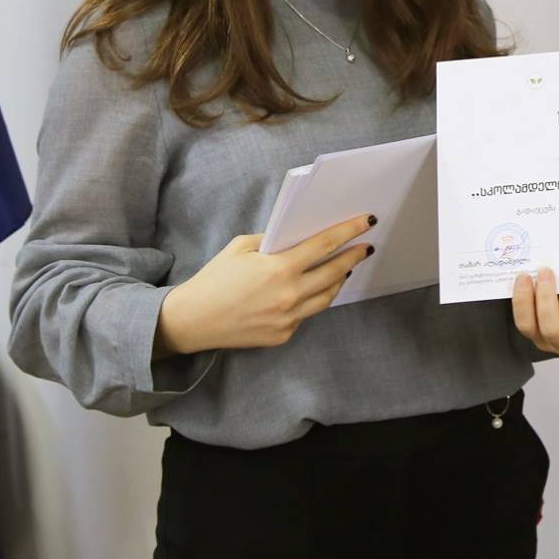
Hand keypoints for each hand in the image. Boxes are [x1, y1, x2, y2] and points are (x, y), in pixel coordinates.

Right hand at [155, 213, 375, 354]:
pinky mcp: (283, 335)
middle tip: (365, 247)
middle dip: (354, 257)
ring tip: (345, 267)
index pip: (325, 246)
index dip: (349, 232)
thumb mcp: (240, 247)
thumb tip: (295, 238)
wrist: (191, 321)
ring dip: (339, 280)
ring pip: (326, 297)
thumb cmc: (214, 279)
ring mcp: (288, 318)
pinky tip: (315, 290)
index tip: (366, 223)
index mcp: (279, 269)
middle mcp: (289, 295)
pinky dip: (314, 299)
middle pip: (335, 272)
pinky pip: (307, 314)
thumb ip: (271, 241)